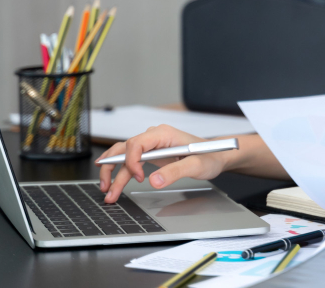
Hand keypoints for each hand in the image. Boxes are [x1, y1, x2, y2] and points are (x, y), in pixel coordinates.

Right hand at [96, 125, 230, 203]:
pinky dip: (121, 172)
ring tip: (107, 191)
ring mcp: (152, 145)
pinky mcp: (152, 154)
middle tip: (107, 188)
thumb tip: (154, 181)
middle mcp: (155, 137)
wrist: (217, 155)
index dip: (132, 161)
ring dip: (113, 173)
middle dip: (112, 168)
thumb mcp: (196, 165)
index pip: (137, 143)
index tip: (139, 178)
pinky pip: (132, 161)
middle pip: (125, 149)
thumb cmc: (209, 156)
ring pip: (125, 156)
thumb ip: (175, 171)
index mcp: (164, 134)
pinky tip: (113, 182)